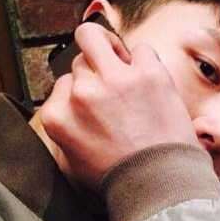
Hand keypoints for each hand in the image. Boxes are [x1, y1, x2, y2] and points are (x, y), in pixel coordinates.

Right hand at [39, 22, 198, 188]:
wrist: (161, 182)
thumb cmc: (121, 176)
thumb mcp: (72, 159)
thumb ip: (65, 124)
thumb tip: (69, 99)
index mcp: (58, 116)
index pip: (62, 83)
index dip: (81, 89)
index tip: (97, 100)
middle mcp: (82, 93)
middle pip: (79, 60)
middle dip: (94, 67)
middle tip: (112, 78)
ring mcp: (114, 80)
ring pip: (96, 38)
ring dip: (111, 51)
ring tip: (128, 71)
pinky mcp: (146, 72)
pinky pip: (140, 48)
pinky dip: (145, 61)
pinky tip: (151, 81)